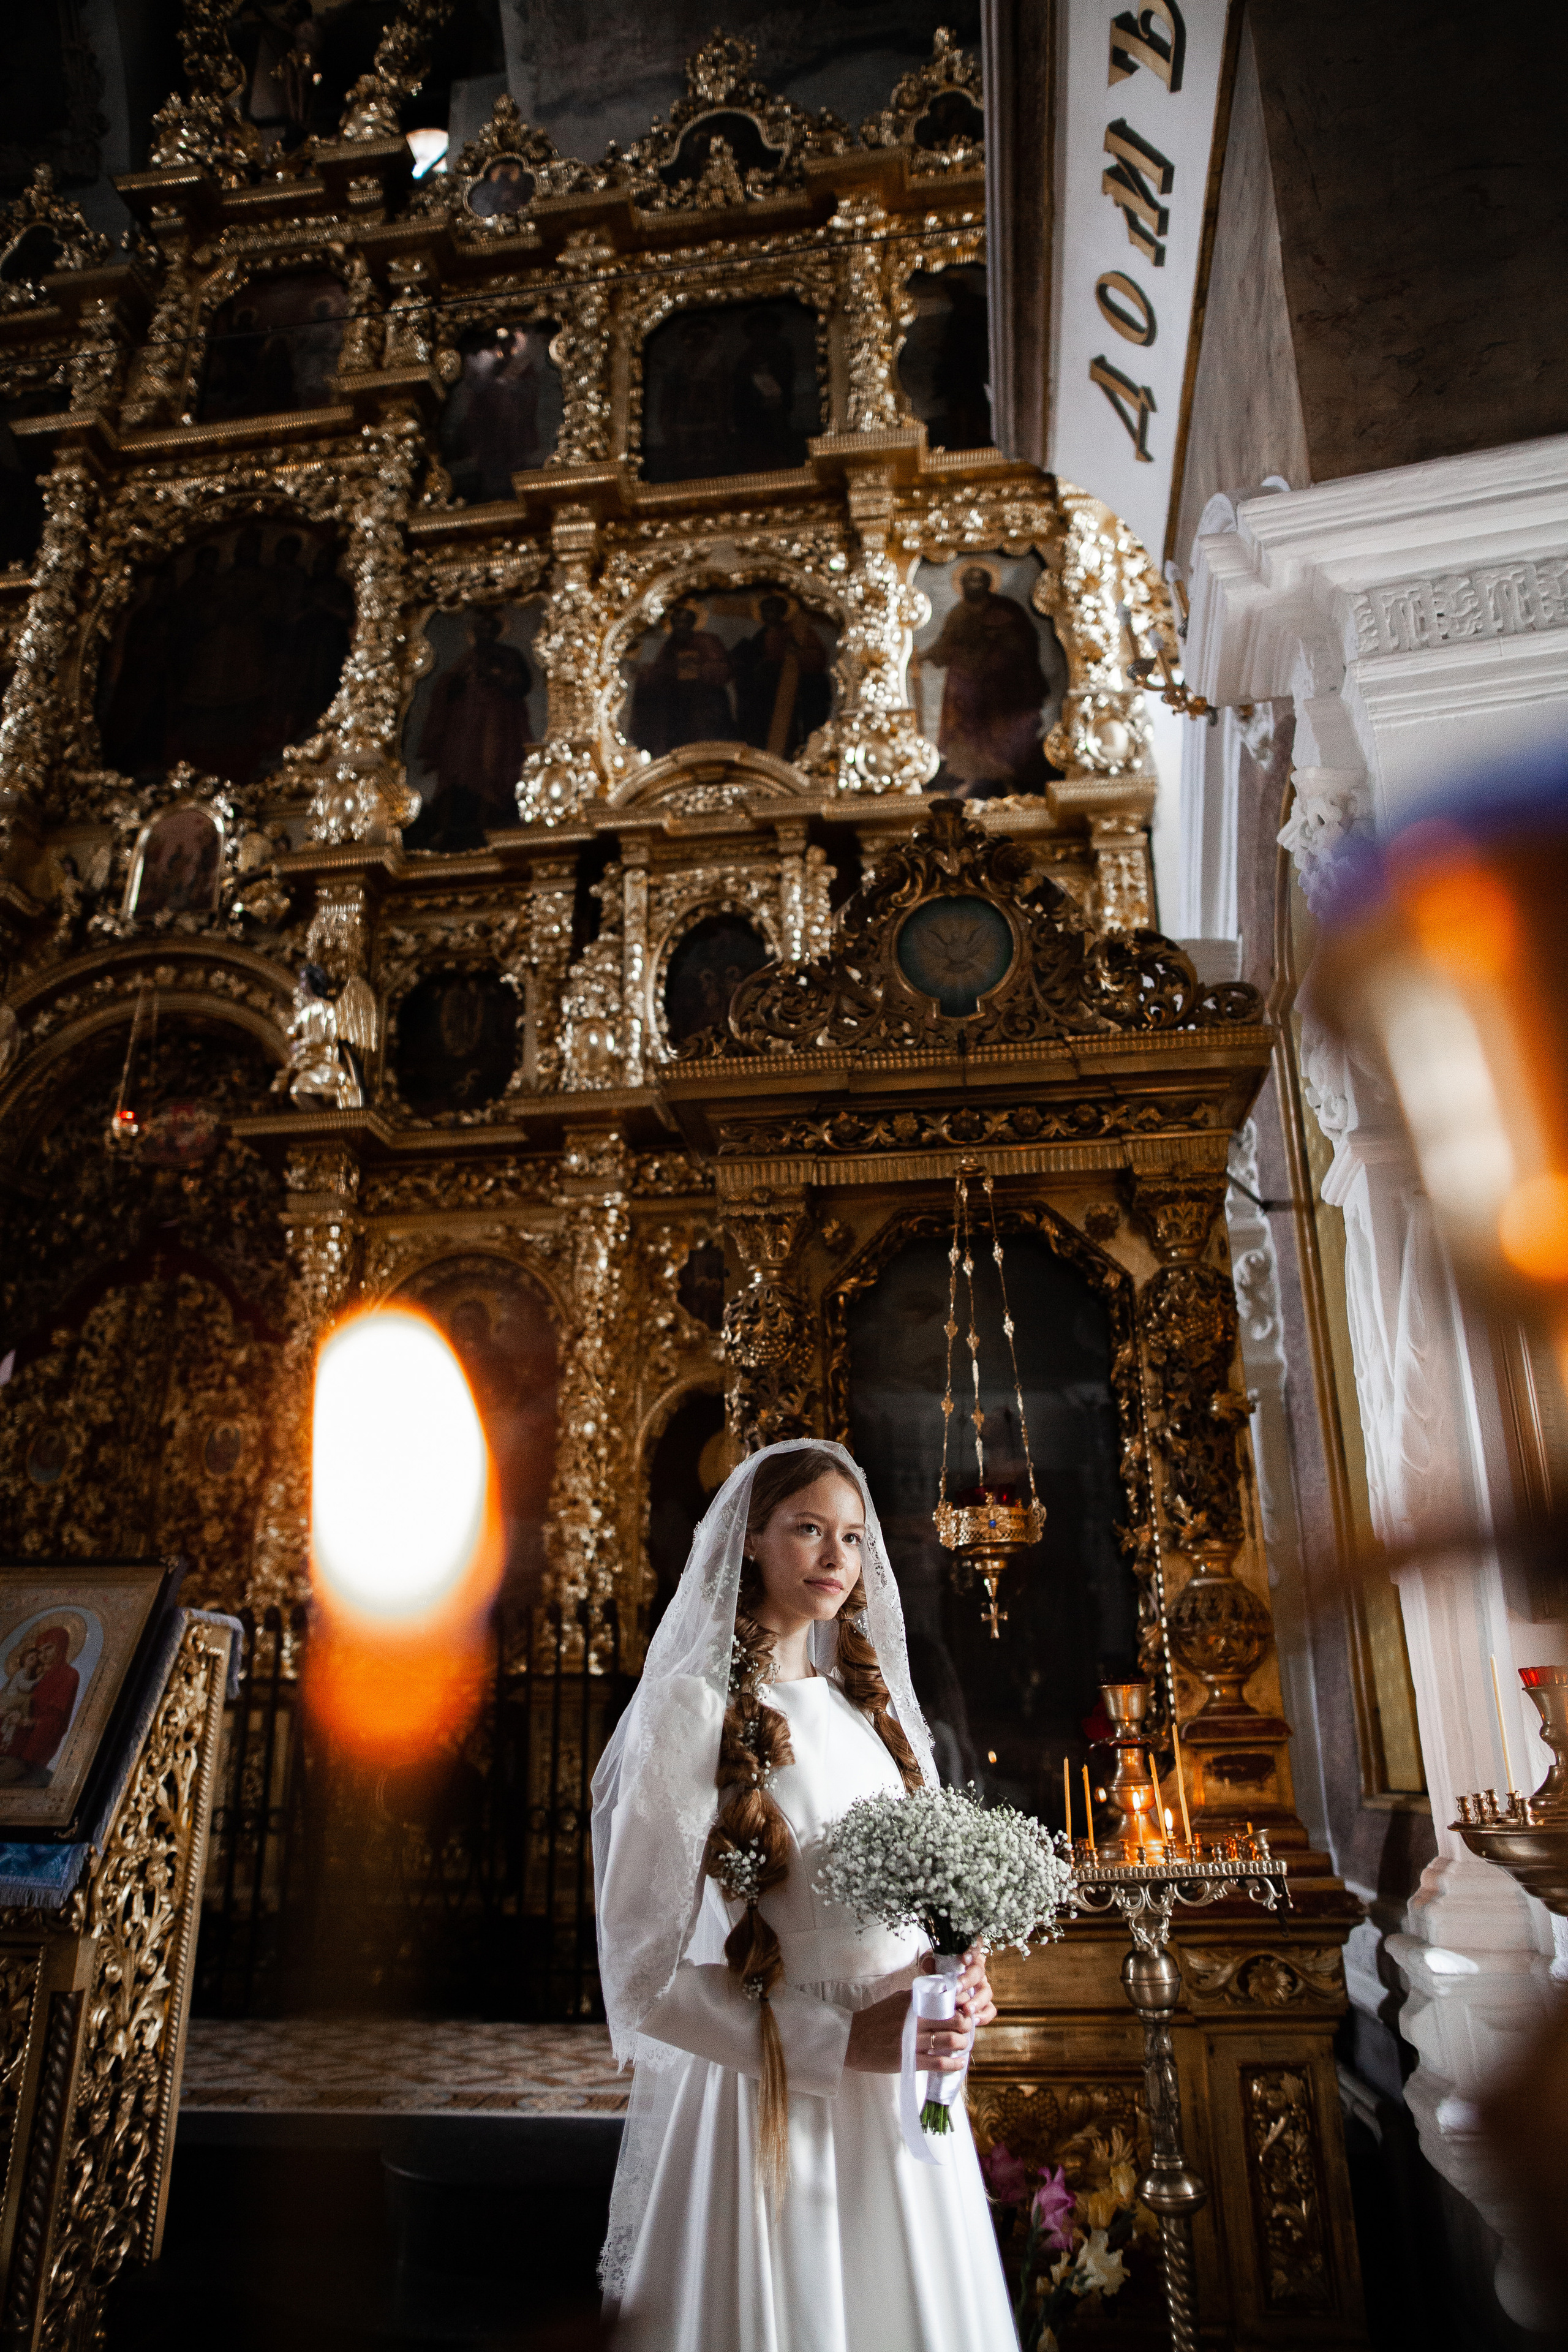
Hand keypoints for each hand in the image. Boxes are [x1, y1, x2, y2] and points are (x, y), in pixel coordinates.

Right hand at [844, 1986, 972, 2074]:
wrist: (854, 2039)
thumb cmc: (876, 2018)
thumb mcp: (896, 2000)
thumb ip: (917, 1998)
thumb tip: (939, 1996)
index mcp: (913, 2002)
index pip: (947, 2000)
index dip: (962, 2005)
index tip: (966, 2009)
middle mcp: (916, 2019)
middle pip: (954, 2021)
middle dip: (966, 2024)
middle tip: (967, 2027)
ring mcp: (913, 2041)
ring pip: (950, 2041)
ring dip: (962, 2043)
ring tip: (963, 2044)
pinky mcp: (910, 2060)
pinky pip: (938, 2063)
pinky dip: (953, 2064)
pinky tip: (959, 2063)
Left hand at [925, 1943, 997, 2034]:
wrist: (936, 1991)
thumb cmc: (935, 1972)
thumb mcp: (929, 1964)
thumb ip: (929, 1962)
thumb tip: (929, 1964)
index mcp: (967, 1955)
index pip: (976, 1945)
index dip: (973, 1951)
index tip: (964, 1959)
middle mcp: (977, 1970)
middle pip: (979, 1972)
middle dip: (968, 1981)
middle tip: (957, 1989)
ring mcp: (982, 1988)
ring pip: (987, 1992)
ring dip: (978, 2001)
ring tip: (966, 2010)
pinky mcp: (984, 2004)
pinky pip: (990, 2009)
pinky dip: (984, 2015)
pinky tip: (973, 2020)